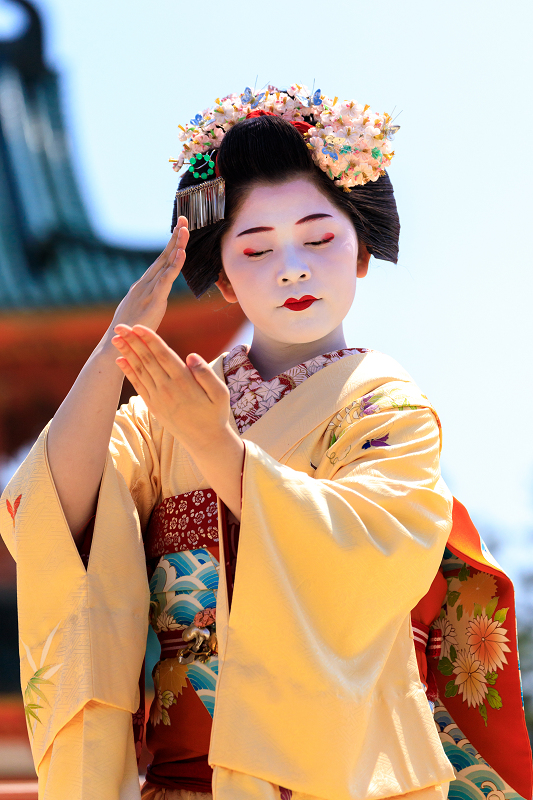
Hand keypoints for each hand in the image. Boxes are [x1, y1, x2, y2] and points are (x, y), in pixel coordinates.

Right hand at [108, 216, 188, 336]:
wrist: (118, 344)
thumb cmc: (129, 329)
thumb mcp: (142, 310)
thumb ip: (150, 299)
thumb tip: (157, 294)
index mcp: (144, 285)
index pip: (161, 260)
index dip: (171, 244)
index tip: (180, 228)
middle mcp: (145, 283)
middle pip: (163, 256)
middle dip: (175, 237)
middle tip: (184, 218)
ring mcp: (148, 290)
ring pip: (165, 264)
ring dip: (176, 246)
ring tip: (185, 230)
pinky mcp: (153, 301)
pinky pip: (166, 280)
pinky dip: (174, 266)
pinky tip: (181, 254)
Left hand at [111, 324, 230, 451]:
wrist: (205, 441)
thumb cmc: (215, 414)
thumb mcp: (221, 394)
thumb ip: (206, 374)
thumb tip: (190, 355)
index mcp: (184, 382)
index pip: (163, 356)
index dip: (149, 340)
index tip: (138, 326)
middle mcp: (167, 389)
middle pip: (147, 360)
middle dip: (133, 341)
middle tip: (120, 325)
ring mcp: (158, 398)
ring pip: (140, 371)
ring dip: (127, 353)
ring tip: (115, 338)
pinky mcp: (153, 406)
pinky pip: (138, 385)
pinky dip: (128, 372)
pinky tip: (119, 360)